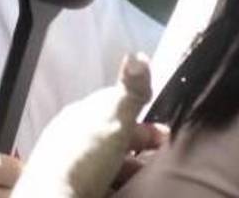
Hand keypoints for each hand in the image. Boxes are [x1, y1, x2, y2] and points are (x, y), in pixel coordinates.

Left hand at [13, 53, 168, 197]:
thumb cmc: (83, 157)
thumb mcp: (113, 117)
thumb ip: (129, 90)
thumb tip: (138, 54)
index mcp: (81, 114)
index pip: (116, 107)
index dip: (143, 118)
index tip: (166, 133)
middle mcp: (74, 136)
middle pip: (115, 137)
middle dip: (140, 146)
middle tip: (162, 160)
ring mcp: (72, 164)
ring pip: (111, 162)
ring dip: (132, 168)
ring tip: (149, 179)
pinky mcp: (74, 187)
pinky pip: (103, 181)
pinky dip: (118, 183)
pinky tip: (128, 189)